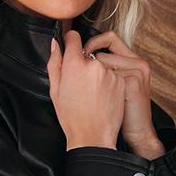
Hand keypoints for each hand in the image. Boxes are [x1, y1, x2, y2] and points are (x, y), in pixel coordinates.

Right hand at [47, 29, 125, 149]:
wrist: (93, 137)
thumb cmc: (72, 118)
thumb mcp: (55, 91)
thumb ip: (55, 63)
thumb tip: (56, 44)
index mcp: (74, 64)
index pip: (74, 38)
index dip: (71, 42)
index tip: (71, 47)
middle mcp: (93, 64)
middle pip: (87, 54)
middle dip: (83, 64)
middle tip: (80, 85)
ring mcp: (109, 72)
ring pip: (101, 65)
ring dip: (97, 74)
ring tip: (91, 95)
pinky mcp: (120, 81)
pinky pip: (112, 75)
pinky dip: (108, 83)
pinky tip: (101, 98)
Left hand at [80, 30, 164, 159]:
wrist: (137, 135)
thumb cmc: (122, 115)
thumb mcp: (115, 88)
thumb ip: (105, 69)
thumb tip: (81, 54)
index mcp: (132, 62)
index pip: (110, 38)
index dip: (92, 43)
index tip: (79, 53)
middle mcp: (137, 62)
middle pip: (103, 49)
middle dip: (88, 62)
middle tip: (81, 78)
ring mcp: (136, 70)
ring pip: (102, 61)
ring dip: (92, 76)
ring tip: (92, 94)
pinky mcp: (132, 81)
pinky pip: (105, 74)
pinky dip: (98, 86)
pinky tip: (100, 99)